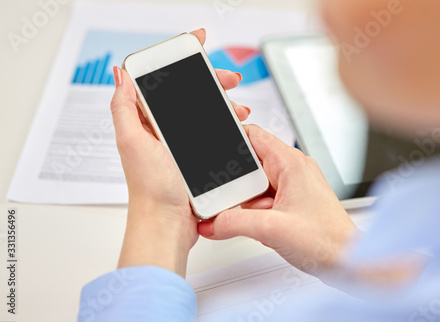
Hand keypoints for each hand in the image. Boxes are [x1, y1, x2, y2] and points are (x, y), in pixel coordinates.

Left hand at [113, 28, 249, 275]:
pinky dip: (228, 125)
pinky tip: (237, 126)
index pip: (163, 80)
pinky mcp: (197, 157)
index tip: (198, 45)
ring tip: (239, 109)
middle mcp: (163, 129)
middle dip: (212, 81)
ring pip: (206, 111)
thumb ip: (124, 107)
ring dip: (225, 104)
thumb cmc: (151, 189)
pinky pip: (215, 132)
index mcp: (146, 121)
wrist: (168, 224)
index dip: (180, 60)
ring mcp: (182, 143)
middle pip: (190, 93)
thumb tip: (120, 75)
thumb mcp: (133, 142)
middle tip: (230, 79)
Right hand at [198, 125, 358, 276]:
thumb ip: (234, 222)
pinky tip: (260, 225)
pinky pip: (264, 199)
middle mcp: (293, 170)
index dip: (229, 138)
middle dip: (236, 185)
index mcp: (291, 163)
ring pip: (255, 185)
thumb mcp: (271, 229)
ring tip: (255, 219)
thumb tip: (212, 222)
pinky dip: (256, 212)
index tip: (212, 150)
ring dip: (247, 202)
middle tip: (230, 201)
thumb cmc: (327, 240)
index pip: (252, 135)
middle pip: (250, 164)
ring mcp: (293, 186)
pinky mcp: (292, 202)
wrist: (346, 262)